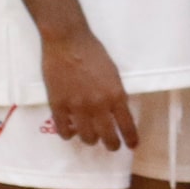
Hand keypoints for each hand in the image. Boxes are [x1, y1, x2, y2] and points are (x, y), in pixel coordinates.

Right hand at [40, 27, 137, 150]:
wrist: (68, 42)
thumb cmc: (94, 53)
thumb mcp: (113, 74)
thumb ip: (115, 94)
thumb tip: (115, 110)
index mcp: (115, 95)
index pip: (126, 124)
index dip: (130, 138)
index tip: (132, 146)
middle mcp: (98, 105)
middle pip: (107, 136)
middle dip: (111, 144)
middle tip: (112, 146)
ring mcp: (76, 107)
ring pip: (86, 136)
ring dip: (90, 140)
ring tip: (91, 138)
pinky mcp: (58, 105)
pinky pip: (64, 129)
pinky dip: (69, 134)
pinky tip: (71, 133)